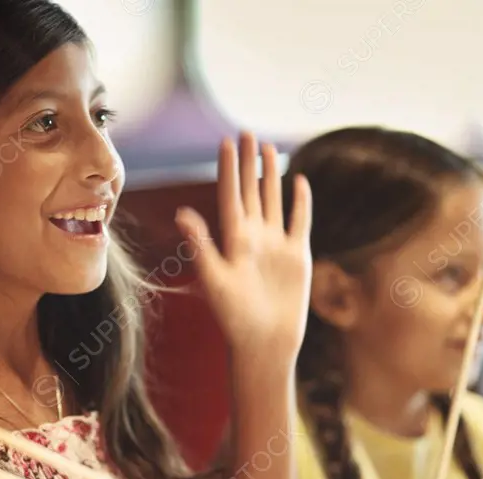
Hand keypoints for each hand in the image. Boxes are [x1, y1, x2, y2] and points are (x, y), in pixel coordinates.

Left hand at [175, 132, 312, 360]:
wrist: (265, 342)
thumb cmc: (235, 317)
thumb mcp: (215, 279)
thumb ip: (201, 244)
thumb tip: (182, 213)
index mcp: (232, 240)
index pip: (230, 195)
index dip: (228, 169)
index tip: (225, 141)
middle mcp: (254, 237)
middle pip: (251, 191)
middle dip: (248, 162)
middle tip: (246, 132)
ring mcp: (276, 245)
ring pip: (273, 200)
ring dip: (270, 175)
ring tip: (267, 148)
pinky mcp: (297, 256)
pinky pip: (300, 221)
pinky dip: (300, 202)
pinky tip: (299, 181)